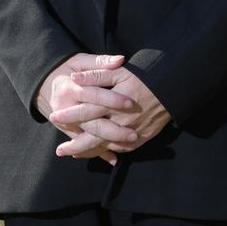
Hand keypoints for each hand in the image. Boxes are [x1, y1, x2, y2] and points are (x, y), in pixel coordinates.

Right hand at [34, 53, 136, 165]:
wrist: (44, 82)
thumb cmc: (67, 68)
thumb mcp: (80, 61)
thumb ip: (101, 61)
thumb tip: (120, 60)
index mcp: (70, 87)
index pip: (94, 95)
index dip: (112, 99)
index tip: (130, 103)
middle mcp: (65, 107)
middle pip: (91, 121)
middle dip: (113, 129)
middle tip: (133, 134)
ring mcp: (65, 122)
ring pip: (87, 137)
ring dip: (107, 144)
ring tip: (128, 146)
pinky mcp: (66, 130)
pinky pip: (82, 144)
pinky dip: (97, 152)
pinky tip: (113, 158)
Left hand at [50, 66, 171, 158]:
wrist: (172, 87)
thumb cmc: (144, 76)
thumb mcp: (120, 71)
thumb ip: (96, 74)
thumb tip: (75, 78)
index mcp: (112, 103)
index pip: (86, 111)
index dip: (69, 115)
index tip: (54, 118)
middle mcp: (120, 120)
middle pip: (93, 136)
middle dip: (75, 144)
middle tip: (59, 150)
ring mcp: (131, 131)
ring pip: (106, 146)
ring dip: (89, 151)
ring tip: (73, 154)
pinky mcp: (141, 138)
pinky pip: (121, 149)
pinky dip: (108, 152)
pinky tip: (99, 153)